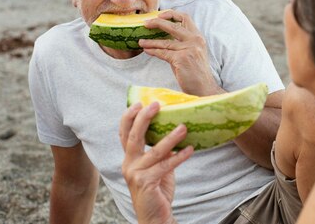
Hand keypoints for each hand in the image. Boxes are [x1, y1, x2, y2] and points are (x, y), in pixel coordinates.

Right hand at [120, 102, 193, 223]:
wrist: (155, 216)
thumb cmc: (157, 189)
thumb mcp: (157, 167)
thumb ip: (161, 152)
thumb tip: (174, 131)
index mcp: (129, 159)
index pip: (124, 134)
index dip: (129, 117)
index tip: (139, 102)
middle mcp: (129, 164)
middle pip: (133, 137)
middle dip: (144, 118)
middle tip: (156, 105)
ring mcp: (136, 174)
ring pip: (154, 151)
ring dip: (171, 137)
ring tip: (184, 127)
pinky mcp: (146, 183)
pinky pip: (165, 166)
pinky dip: (179, 157)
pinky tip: (190, 149)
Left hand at [140, 10, 222, 95]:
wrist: (204, 88)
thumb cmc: (196, 72)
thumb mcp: (192, 52)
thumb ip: (181, 43)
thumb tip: (162, 37)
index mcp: (198, 37)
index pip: (185, 17)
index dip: (171, 14)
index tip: (159, 15)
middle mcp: (195, 40)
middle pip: (173, 25)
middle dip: (157, 22)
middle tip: (145, 23)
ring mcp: (188, 49)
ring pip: (165, 41)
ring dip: (150, 41)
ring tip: (140, 41)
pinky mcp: (181, 59)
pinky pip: (163, 52)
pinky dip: (153, 50)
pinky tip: (146, 50)